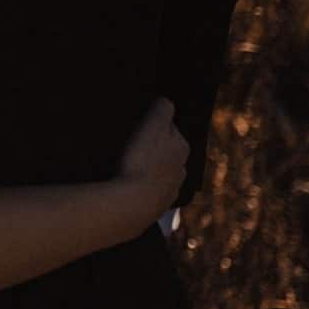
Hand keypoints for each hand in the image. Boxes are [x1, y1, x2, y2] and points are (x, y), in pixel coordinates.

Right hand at [115, 97, 189, 234]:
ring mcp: (170, 190)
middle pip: (166, 151)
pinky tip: (128, 185)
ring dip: (148, 168)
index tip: (139, 126)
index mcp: (181, 148)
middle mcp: (181, 170)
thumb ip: (162, 110)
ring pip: (159, 173)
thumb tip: (166, 101)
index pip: (169, 128)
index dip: (153, 125)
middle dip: (153, 148)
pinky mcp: (156, 207)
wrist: (133, 204)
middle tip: (131, 145)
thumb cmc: (141, 161)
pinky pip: (149, 191)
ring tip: (127, 165)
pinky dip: (141, 186)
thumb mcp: (152, 126)